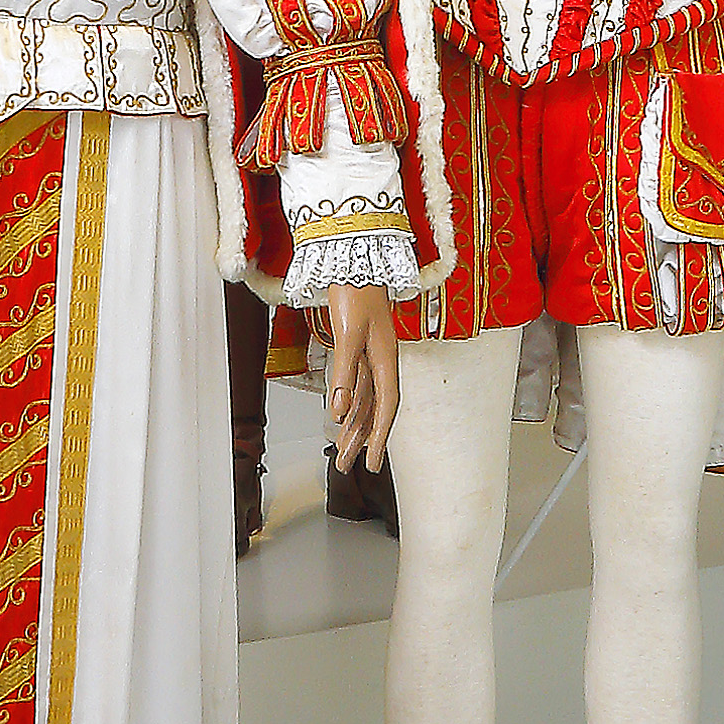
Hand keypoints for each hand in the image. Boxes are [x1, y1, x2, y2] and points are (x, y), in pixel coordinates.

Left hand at [323, 286, 399, 472]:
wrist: (353, 257)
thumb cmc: (355, 291)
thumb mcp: (347, 333)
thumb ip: (344, 373)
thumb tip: (337, 412)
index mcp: (385, 358)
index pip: (385, 406)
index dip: (378, 436)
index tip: (371, 462)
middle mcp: (380, 360)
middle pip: (373, 408)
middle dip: (361, 439)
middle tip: (349, 466)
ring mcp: (370, 353)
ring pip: (363, 399)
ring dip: (353, 425)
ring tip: (342, 451)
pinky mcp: (357, 346)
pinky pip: (356, 383)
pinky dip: (349, 403)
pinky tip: (341, 417)